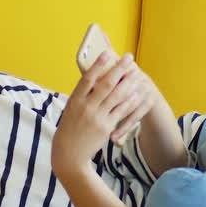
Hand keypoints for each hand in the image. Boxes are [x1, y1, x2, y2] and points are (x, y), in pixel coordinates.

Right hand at [53, 52, 156, 171]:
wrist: (69, 154)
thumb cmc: (70, 128)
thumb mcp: (71, 109)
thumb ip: (82, 95)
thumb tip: (95, 77)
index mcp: (75, 100)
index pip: (87, 78)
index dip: (98, 64)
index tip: (107, 52)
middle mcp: (86, 107)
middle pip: (106, 84)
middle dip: (119, 69)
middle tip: (129, 57)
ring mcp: (96, 117)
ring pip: (116, 96)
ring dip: (128, 82)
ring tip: (137, 72)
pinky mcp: (106, 127)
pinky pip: (121, 111)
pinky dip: (129, 101)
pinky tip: (137, 93)